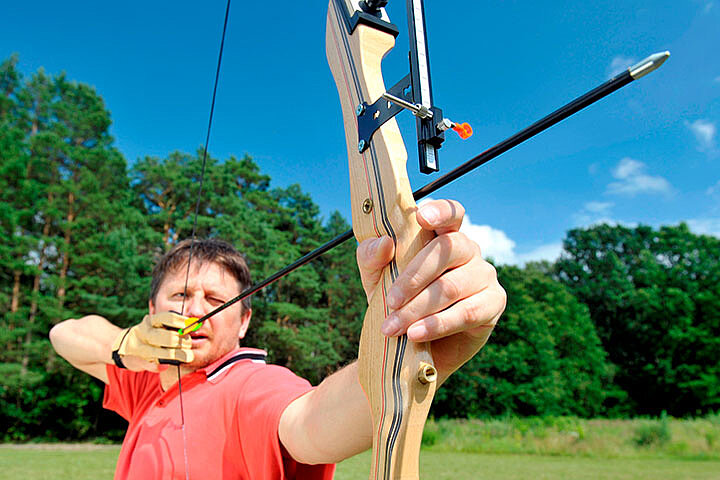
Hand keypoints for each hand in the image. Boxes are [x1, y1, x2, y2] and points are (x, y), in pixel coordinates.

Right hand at [112, 312, 193, 370]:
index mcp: (151, 321)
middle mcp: (144, 331)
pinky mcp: (135, 360)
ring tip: (187, 356)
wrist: (122, 347)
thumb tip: (193, 326)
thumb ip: (173, 328)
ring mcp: (138, 346)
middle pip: (163, 336)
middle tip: (189, 344)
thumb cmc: (149, 337)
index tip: (191, 324)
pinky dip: (156, 366)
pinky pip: (147, 363)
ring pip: (155, 350)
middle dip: (179, 341)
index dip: (180, 321)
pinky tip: (165, 366)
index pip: (167, 317)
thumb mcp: (158, 327)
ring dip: (173, 354)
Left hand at [356, 199, 505, 380]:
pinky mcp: (494, 302)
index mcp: (443, 234)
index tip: (422, 217)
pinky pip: (467, 312)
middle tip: (391, 301)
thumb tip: (385, 243)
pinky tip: (416, 334)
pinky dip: (438, 324)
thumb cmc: (398, 301)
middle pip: (447, 250)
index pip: (451, 213)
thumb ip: (372, 257)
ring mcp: (485, 274)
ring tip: (394, 327)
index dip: (440, 211)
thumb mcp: (375, 278)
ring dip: (418, 309)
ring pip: (452, 286)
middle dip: (413, 277)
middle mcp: (469, 250)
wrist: (413, 345)